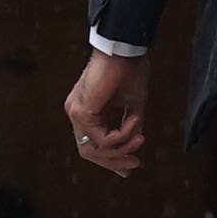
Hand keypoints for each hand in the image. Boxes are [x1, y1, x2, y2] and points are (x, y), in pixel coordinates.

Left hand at [65, 50, 150, 176]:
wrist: (125, 49)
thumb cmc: (129, 70)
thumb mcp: (133, 105)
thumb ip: (131, 127)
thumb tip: (136, 146)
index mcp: (87, 110)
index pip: (93, 144)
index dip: (111, 160)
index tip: (131, 168)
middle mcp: (77, 113)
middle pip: (90, 152)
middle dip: (115, 161)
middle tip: (136, 163)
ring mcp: (76, 112)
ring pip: (94, 149)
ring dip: (121, 149)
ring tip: (140, 139)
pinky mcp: (82, 110)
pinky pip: (102, 138)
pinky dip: (121, 136)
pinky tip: (133, 123)